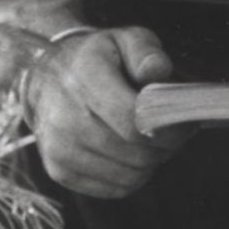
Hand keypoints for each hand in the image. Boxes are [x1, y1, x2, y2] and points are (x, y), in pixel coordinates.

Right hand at [27, 26, 190, 198]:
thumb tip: (157, 72)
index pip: (133, 120)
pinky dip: (132, 176)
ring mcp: (59, 148)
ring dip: (150, 162)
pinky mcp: (59, 171)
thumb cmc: (96, 58)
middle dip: (164, 146)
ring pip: (130, 176)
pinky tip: (129, 152)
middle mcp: (65, 116)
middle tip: (171, 132)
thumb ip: (146, 51)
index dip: (167, 128)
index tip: (183, 122)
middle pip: (136, 153)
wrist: (44, 75)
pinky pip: (115, 189)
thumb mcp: (124, 39)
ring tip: (150, 140)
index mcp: (83, 76)